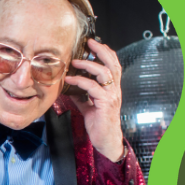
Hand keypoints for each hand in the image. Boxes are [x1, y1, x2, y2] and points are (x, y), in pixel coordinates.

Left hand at [64, 39, 124, 161]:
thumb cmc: (100, 125)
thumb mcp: (88, 107)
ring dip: (89, 65)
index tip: (94, 44)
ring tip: (75, 61)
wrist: (106, 141)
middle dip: (102, 51)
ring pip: (104, 73)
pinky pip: (93, 88)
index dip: (106, 52)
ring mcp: (111, 96)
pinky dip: (80, 81)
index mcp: (112, 89)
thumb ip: (82, 96)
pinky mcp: (105, 104)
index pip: (114, 65)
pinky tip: (69, 80)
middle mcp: (114, 90)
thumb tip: (70, 87)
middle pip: (113, 64)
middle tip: (89, 43)